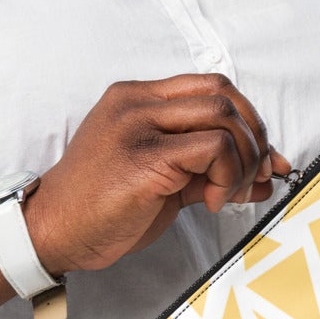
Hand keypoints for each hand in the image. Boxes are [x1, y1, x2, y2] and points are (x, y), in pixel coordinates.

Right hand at [23, 73, 293, 277]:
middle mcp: (136, 104)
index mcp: (135, 99)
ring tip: (228, 193)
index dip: (247, 119)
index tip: (262, 158)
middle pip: (224, 95)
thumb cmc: (100, 208)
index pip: (210, 86)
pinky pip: (213, 149)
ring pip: (224, 117)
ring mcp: (138, 126)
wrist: (53, 232)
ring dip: (244, 160)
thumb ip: (207, 168)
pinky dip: (228, 176)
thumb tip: (265, 173)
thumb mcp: (160, 178)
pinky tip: (210, 202)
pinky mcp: (145, 157)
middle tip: (255, 176)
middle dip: (255, 137)